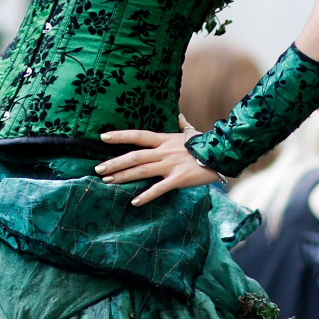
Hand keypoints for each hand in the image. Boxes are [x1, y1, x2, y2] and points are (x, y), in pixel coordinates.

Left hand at [96, 114, 221, 205]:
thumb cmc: (205, 143)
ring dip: (123, 176)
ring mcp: (170, 165)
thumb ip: (183, 125)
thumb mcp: (191, 132)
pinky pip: (159, 188)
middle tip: (98, 169)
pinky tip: (135, 202)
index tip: (103, 137)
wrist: (221, 154)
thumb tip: (180, 116)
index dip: (120, 136)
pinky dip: (147, 195)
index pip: (138, 135)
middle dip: (115, 162)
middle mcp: (163, 151)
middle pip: (134, 156)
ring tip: (107, 182)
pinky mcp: (178, 179)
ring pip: (142, 171)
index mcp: (164, 139)